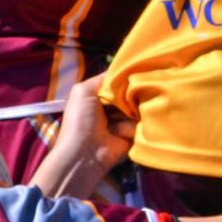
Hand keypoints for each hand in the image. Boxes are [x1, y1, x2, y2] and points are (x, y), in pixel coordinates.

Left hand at [35, 76, 133, 198]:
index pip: (119, 81)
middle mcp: (112, 106)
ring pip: (138, 107)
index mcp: (99, 95)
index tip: (139, 69)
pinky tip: (118, 133)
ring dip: (132, 110)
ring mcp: (123, 120)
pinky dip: (131, 127)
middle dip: (134, 91)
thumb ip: (103, 77)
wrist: (84, 153)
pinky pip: (140, 124)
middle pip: (131, 93)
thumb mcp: (83, 90)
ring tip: (123, 116)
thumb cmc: (81, 119)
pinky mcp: (132, 134)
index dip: (127, 75)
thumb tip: (123, 69)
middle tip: (136, 91)